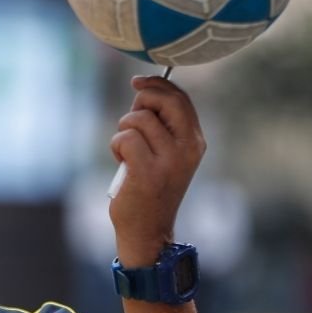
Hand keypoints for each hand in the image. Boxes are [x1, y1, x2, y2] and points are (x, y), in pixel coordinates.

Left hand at [109, 75, 205, 266]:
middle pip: (164, 101)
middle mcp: (188, 148)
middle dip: (141, 101)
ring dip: (123, 130)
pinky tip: (121, 161)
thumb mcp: (166, 153)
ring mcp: (169, 160)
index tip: (137, 82)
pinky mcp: (147, 171)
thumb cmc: (151, 188)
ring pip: (138, 119)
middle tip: (130, 121)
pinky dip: (116, 145)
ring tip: (126, 151)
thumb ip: (162, 125)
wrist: (149, 231)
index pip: (181, 99)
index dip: (157, 85)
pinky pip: (125, 138)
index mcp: (195, 141)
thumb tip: (143, 92)